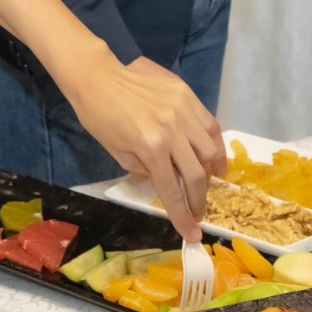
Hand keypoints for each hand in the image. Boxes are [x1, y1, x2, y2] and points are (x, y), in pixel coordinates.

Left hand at [55, 53, 224, 238]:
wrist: (97, 77)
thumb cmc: (99, 118)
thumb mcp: (117, 153)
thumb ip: (144, 171)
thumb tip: (165, 182)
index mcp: (151, 148)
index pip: (172, 191)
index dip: (183, 216)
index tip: (192, 233)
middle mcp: (172, 130)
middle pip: (197, 174)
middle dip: (200, 199)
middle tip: (199, 211)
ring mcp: (182, 110)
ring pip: (210, 148)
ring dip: (213, 170)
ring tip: (211, 180)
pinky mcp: (186, 94)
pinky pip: (209, 123)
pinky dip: (214, 142)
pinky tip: (210, 153)